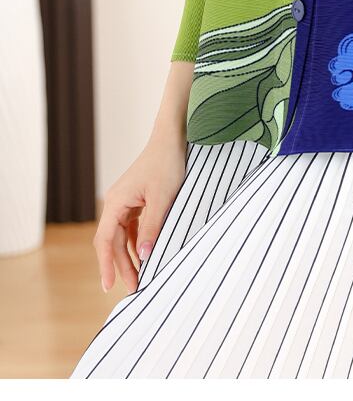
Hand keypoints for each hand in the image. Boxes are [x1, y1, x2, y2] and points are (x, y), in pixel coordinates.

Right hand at [93, 131, 186, 294]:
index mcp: (116, 202)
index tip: (108, 287)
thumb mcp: (162, 198)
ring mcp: (125, 201)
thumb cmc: (167, 164)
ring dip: (129, 256)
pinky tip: (145, 255)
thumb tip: (143, 257)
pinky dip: (137, 242)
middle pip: (112, 241)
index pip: (105, 240)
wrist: (172, 138)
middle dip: (121, 265)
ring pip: (122, 236)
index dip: (106, 264)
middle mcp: (116, 202)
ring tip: (140, 277)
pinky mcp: (136, 200)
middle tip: (134, 288)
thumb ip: (152, 228)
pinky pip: (131, 227)